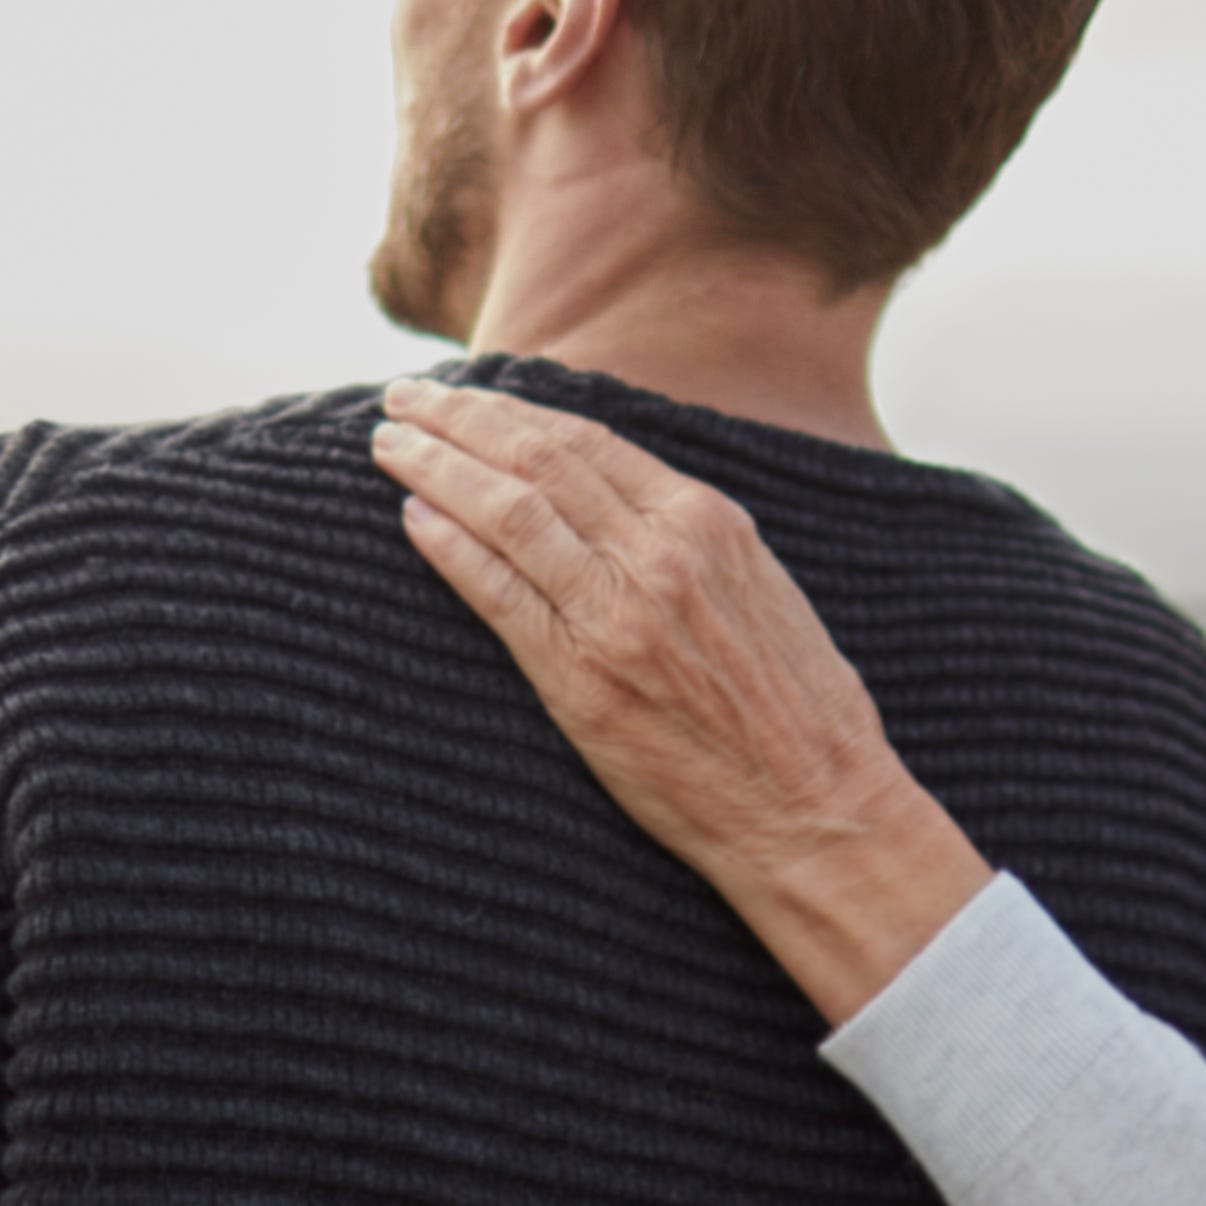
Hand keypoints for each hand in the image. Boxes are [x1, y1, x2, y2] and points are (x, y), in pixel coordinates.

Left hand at [368, 379, 996, 1023]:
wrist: (817, 811)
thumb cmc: (799, 713)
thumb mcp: (762, 590)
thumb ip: (692, 537)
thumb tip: (624, 498)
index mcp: (708, 521)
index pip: (587, 440)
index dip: (516, 409)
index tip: (469, 394)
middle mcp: (661, 552)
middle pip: (536, 459)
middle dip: (460, 419)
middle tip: (403, 398)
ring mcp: (619, 613)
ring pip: (507, 511)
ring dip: (436, 469)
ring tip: (388, 445)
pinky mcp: (582, 679)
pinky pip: (498, 593)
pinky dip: (449, 547)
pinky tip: (412, 518)